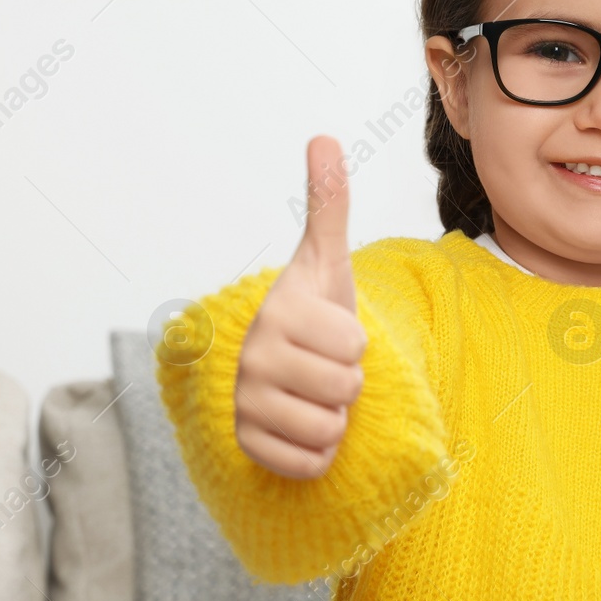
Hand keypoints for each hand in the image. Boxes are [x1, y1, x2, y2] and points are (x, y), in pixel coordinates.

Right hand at [235, 135, 365, 478]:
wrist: (279, 368)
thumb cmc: (311, 313)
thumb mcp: (326, 261)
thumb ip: (328, 203)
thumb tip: (323, 136)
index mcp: (278, 312)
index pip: (354, 348)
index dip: (356, 345)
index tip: (330, 333)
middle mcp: (253, 358)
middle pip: (344, 389)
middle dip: (346, 384)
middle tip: (322, 368)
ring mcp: (244, 403)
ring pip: (329, 429)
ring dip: (332, 418)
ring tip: (311, 395)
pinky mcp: (247, 446)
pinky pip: (310, 463)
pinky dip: (316, 453)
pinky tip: (299, 426)